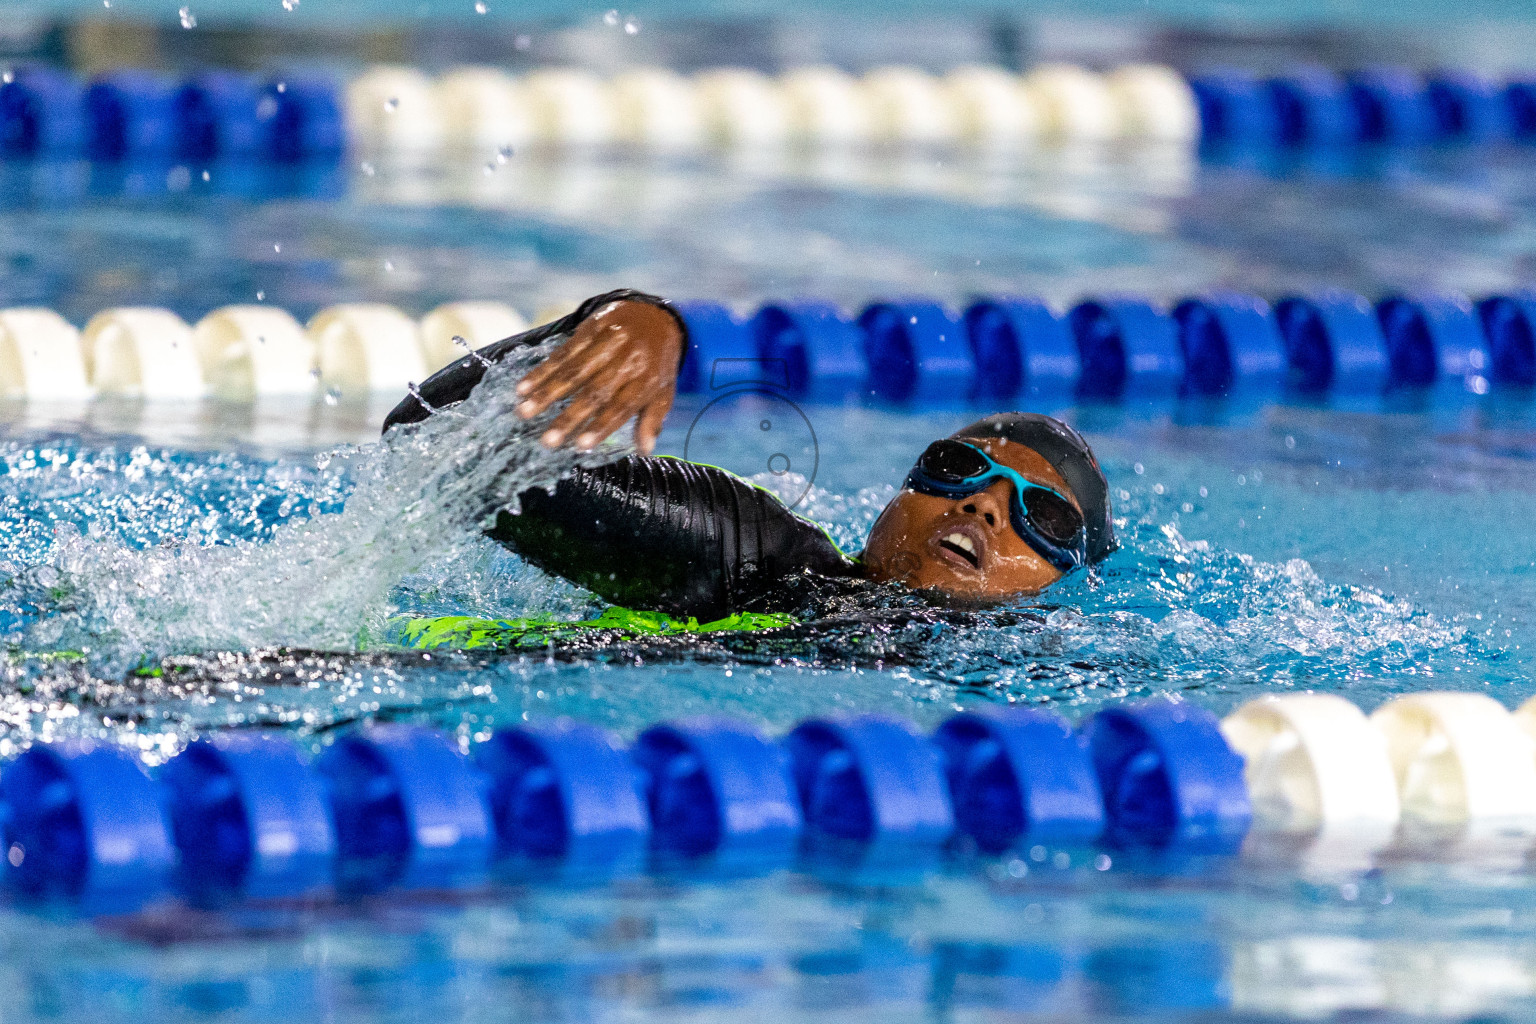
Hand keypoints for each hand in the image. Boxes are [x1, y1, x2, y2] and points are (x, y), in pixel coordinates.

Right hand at [513, 299, 682, 454]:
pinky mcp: (591, 327)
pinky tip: (524, 386)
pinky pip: (563, 351)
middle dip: (569, 417)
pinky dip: (542, 370)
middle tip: (547, 440)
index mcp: (646, 380)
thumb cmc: (657, 362)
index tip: (580, 446)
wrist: (655, 314)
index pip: (622, 407)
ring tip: (525, 412)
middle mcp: (627, 361)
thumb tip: (644, 450)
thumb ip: (652, 420)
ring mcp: (608, 342)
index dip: (601, 426)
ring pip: (574, 371)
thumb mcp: (664, 391)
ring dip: (547, 393)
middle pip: (594, 392)